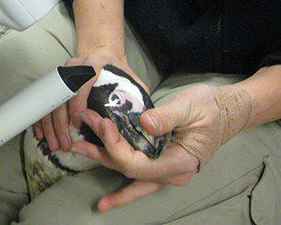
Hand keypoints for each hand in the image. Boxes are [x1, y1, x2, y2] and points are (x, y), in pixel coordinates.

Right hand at [33, 52, 143, 151]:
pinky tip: (42, 133)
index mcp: (93, 65)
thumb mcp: (131, 81)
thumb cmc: (117, 71)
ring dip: (50, 124)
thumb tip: (143, 123)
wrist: (102, 53)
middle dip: (61, 123)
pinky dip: (42, 118)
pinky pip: (44, 100)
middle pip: (61, 96)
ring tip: (55, 144)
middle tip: (64, 143)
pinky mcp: (55, 80)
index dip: (78, 105)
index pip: (81, 84)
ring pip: (50, 100)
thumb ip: (135, 99)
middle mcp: (74, 67)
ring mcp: (62, 73)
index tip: (78, 123)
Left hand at [71, 83, 255, 210]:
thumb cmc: (212, 108)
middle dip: (103, 147)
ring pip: (128, 175)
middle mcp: (171, 172)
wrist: (227, 112)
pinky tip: (106, 200)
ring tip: (78, 149)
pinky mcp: (160, 164)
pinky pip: (137, 179)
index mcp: (179, 161)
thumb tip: (145, 122)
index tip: (102, 124)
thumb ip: (167, 116)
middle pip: (128, 169)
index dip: (115, 146)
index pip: (137, 163)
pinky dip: (121, 189)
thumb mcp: (191, 106)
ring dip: (102, 161)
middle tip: (85, 125)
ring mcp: (165, 172)